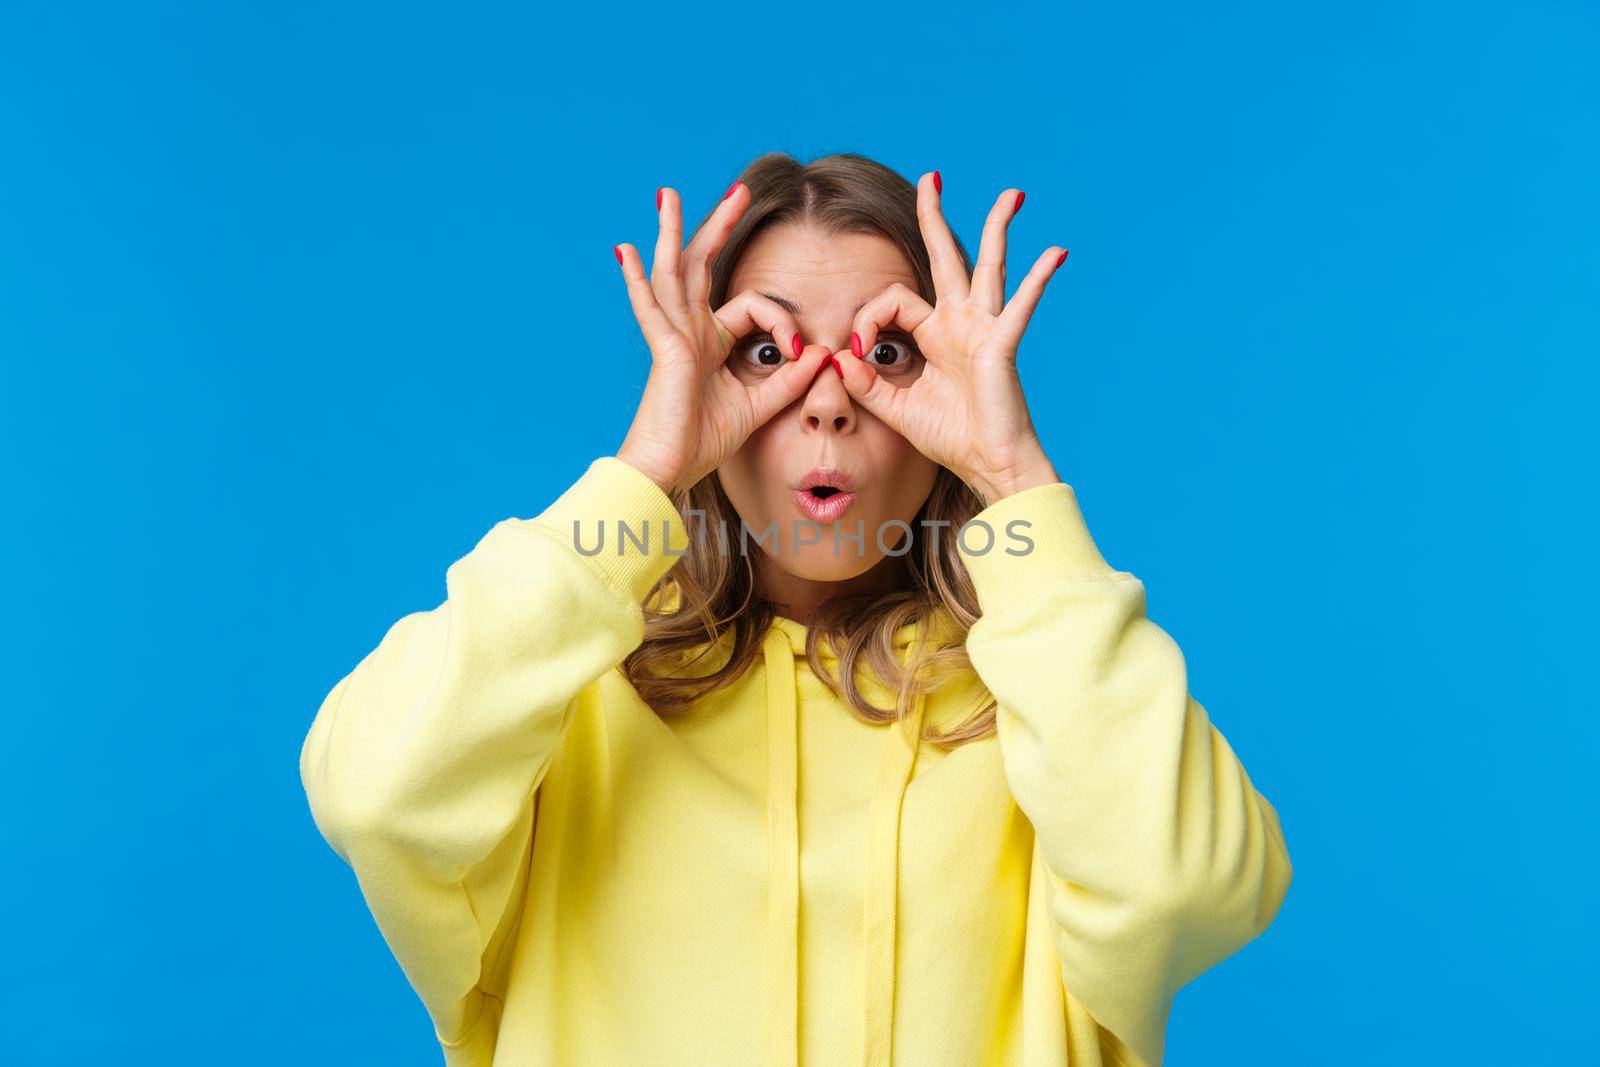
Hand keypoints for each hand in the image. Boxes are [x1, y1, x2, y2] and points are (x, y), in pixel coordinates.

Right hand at [612, 182, 832, 496]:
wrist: (670, 469)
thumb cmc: (703, 442)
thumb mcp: (758, 407)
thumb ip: (788, 381)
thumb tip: (820, 354)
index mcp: (710, 343)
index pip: (750, 307)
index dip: (781, 322)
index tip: (799, 352)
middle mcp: (689, 332)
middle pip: (702, 266)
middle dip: (720, 226)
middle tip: (738, 189)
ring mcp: (673, 337)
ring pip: (673, 272)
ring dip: (672, 231)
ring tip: (668, 194)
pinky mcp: (665, 352)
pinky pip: (651, 309)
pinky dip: (637, 280)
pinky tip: (627, 250)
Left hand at [833, 174, 1066, 505]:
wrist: (988, 464)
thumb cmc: (950, 438)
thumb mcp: (896, 409)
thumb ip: (866, 383)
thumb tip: (838, 356)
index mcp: (935, 334)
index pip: (894, 300)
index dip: (868, 318)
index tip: (858, 350)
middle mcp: (960, 323)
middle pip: (946, 258)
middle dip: (934, 216)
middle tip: (931, 177)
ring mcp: (984, 330)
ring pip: (989, 267)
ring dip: (998, 228)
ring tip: (1012, 194)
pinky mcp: (1002, 346)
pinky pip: (1020, 307)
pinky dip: (1038, 280)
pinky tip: (1055, 253)